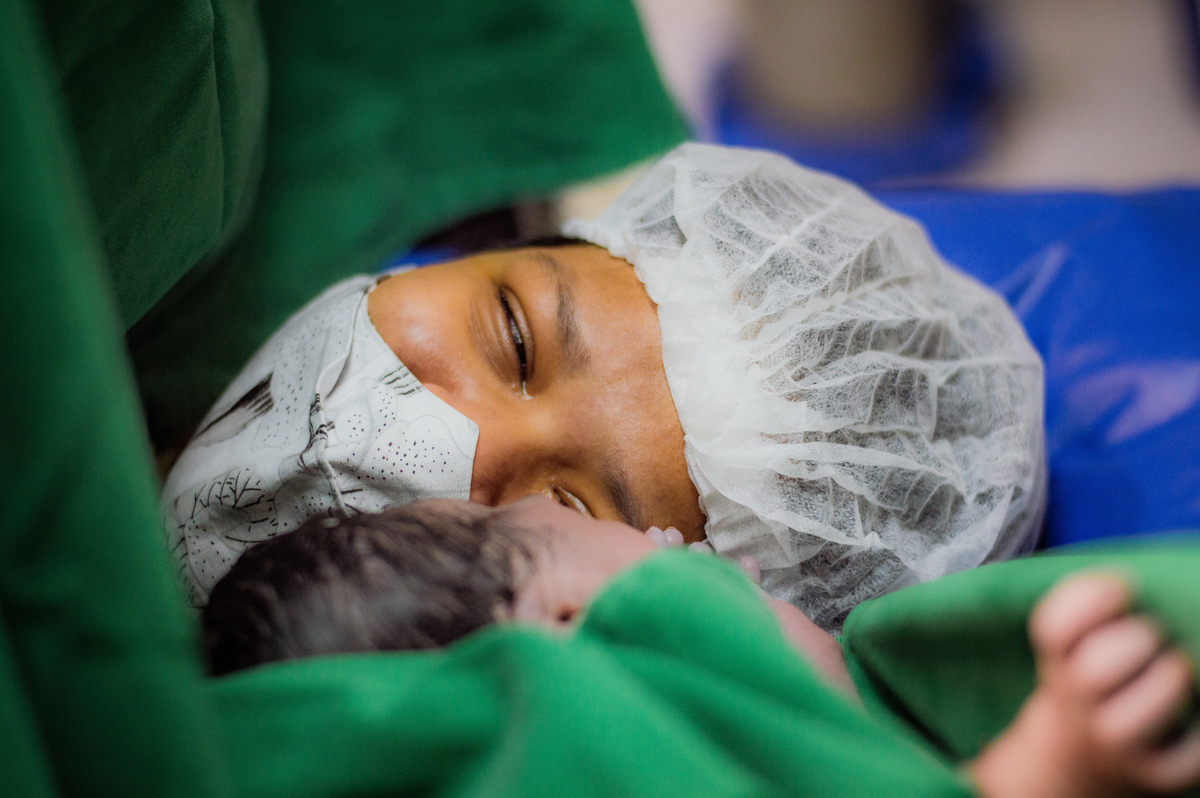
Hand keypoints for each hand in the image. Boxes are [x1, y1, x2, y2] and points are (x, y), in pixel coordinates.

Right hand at [1026, 573, 1199, 794]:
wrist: (1078, 758)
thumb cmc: (1088, 682)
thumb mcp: (1072, 647)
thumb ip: (1091, 608)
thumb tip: (1144, 583)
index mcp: (1056, 664)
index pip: (1053, 629)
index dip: (1089, 600)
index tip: (1122, 589)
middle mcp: (1076, 708)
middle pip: (1095, 671)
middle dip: (1138, 639)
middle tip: (1152, 636)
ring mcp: (1112, 746)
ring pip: (1141, 713)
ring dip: (1171, 678)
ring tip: (1176, 668)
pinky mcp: (1154, 776)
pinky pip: (1190, 754)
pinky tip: (1196, 712)